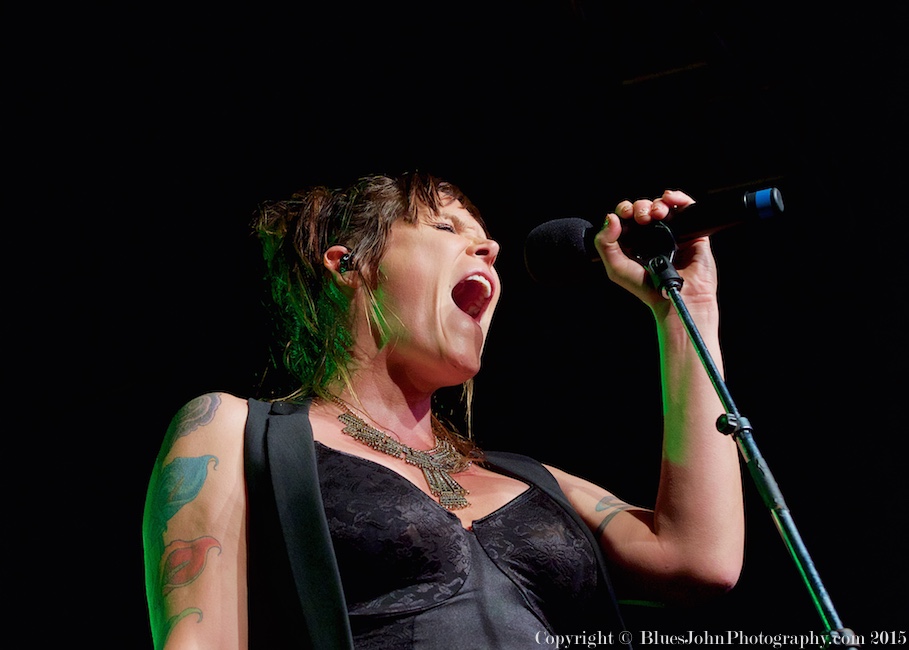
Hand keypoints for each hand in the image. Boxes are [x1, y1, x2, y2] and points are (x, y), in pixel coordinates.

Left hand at [594, 190, 718, 311]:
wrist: (675, 297)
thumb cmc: (647, 288)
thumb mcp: (616, 268)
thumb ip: (605, 243)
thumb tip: (610, 218)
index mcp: (634, 242)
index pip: (626, 217)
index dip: (624, 210)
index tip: (624, 214)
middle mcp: (652, 236)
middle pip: (644, 208)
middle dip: (640, 207)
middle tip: (642, 218)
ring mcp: (672, 233)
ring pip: (663, 206)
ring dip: (657, 203)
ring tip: (656, 214)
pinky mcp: (692, 233)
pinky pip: (686, 207)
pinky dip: (679, 197)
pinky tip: (670, 199)